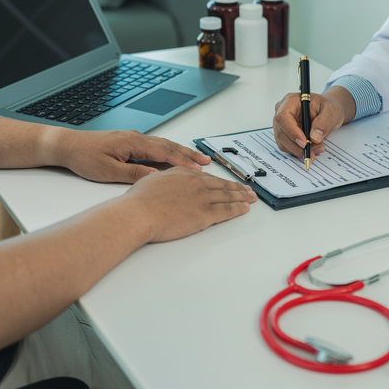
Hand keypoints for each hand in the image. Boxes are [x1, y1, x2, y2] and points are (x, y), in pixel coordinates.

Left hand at [51, 129, 211, 182]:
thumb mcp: (108, 171)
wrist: (66, 145)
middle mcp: (136, 138)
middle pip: (169, 146)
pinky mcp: (130, 143)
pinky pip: (156, 146)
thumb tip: (155, 176)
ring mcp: (134, 139)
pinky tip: (175, 156)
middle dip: (189, 154)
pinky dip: (170, 151)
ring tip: (197, 158)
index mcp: (133, 143)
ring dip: (181, 152)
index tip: (198, 168)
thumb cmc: (83, 157)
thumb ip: (133, 173)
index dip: (183, 162)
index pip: (165, 152)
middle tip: (207, 161)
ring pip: (164, 144)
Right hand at [123, 168, 256, 242]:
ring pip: (227, 196)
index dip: (219, 181)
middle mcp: (195, 183)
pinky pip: (226, 210)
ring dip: (242, 196)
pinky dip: (238, 208)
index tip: (227, 182)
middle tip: (247, 189)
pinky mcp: (204, 213)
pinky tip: (245, 208)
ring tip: (251, 197)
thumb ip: (166, 180)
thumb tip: (169, 182)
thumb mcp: (152, 181)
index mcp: (183, 174)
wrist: (138, 213)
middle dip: (236, 187)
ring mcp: (201, 198)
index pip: (207, 177)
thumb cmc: (138, 202)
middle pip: (221, 185)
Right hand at [272, 85, 355, 161]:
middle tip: (312, 153)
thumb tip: (314, 137)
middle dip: (297, 146)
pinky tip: (312, 149)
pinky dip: (299, 151)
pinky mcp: (285, 135)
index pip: (283, 117)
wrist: (328, 112)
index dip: (291, 131)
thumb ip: (324, 122)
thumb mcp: (332, 112)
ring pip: (283, 142)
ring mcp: (282, 124)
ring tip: (317, 149)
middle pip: (281, 132)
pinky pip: (288, 147)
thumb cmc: (328, 107)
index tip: (304, 143)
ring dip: (299, 151)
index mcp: (291, 101)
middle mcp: (282, 112)